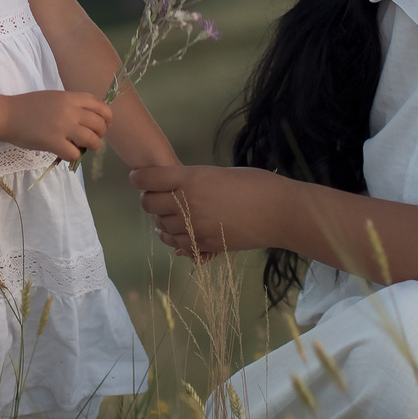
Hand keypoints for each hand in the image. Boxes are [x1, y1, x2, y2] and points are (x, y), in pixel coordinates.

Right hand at [4, 90, 111, 162]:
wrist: (7, 115)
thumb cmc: (28, 106)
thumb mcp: (54, 97)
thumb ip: (72, 105)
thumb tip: (89, 119)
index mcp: (71, 98)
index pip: (101, 107)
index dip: (106, 119)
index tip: (102, 126)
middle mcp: (71, 111)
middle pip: (100, 125)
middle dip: (99, 135)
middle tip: (89, 140)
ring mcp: (63, 127)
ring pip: (93, 140)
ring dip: (90, 147)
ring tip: (80, 148)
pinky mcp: (53, 142)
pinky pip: (75, 154)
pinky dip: (74, 156)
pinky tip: (65, 154)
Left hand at [132, 163, 282, 260]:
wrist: (279, 212)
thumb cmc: (255, 184)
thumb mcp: (219, 173)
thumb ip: (194, 180)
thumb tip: (176, 186)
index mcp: (191, 178)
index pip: (148, 179)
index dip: (139, 178)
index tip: (138, 178)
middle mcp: (187, 202)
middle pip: (149, 204)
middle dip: (149, 199)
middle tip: (156, 195)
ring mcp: (194, 227)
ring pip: (161, 226)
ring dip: (160, 219)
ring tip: (167, 214)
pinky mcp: (203, 245)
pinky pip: (176, 244)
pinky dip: (171, 237)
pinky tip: (176, 231)